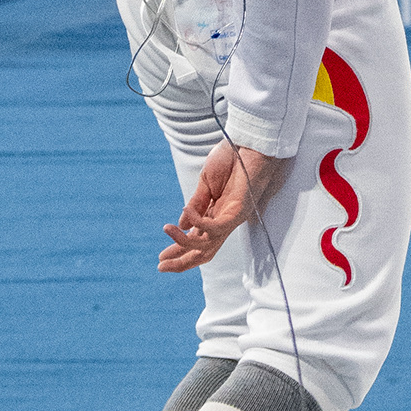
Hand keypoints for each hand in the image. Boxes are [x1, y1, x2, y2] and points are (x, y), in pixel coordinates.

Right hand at [159, 142, 290, 272]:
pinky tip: (187, 215)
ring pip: (209, 244)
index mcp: (215, 214)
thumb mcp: (206, 183)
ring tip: (168, 230)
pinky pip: (216, 227)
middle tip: (161, 267)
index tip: (162, 258)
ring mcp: (232, 218)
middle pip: (204, 251)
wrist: (249, 144)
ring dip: (185, 243)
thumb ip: (196, 205)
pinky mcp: (239, 212)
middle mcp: (224, 220)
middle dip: (182, 262)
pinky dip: (199, 223)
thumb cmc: (232, 160)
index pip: (197, 239)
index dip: (179, 249)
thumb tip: (182, 225)